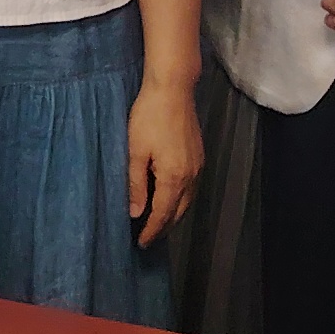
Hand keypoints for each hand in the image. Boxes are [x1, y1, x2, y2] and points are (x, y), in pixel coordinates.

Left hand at [124, 78, 201, 248]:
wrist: (173, 89)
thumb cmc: (149, 117)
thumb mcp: (135, 151)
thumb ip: (135, 184)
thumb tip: (135, 213)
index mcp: (174, 177)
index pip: (162, 214)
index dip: (152, 231)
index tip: (141, 244)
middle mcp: (191, 176)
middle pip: (179, 212)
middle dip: (164, 228)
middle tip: (148, 239)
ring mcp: (198, 166)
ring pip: (187, 201)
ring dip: (173, 215)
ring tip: (157, 224)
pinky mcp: (199, 157)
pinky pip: (191, 189)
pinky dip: (180, 200)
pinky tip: (169, 199)